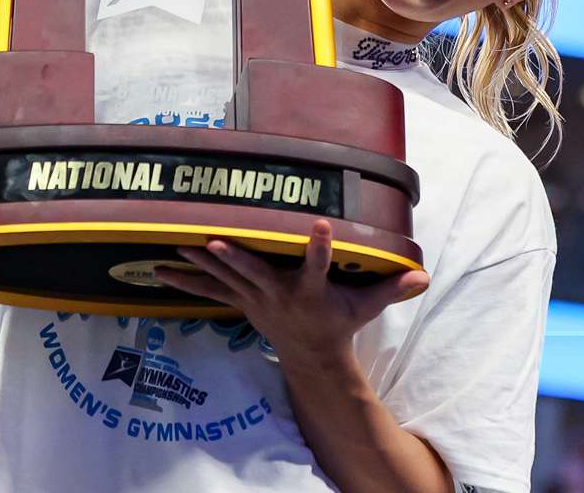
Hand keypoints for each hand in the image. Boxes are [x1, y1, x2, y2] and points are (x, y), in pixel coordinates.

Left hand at [154, 220, 428, 368]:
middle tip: (213, 240)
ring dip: (199, 263)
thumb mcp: (366, 308)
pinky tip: (158, 267)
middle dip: (235, 258)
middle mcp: (279, 295)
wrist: (311, 358)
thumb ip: (391, 289)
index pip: (318, 266)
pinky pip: (209, 289)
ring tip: (174, 244)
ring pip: (224, 278)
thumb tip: (425, 277)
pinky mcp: (242, 301)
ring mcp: (256, 299)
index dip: (321, 247)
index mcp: (311, 292)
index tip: (321, 226)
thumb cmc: (338, 323)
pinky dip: (184, 279)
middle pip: (255, 273)